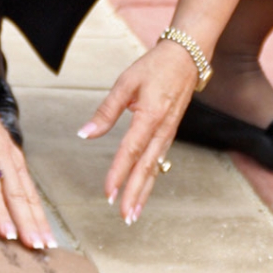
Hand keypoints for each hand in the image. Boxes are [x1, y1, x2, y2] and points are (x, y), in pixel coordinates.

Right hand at [0, 93, 56, 250]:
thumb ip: (2, 183)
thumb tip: (6, 215)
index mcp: (14, 162)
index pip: (30, 196)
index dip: (39, 220)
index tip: (48, 243)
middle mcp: (2, 159)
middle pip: (17, 194)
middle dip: (27, 222)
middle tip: (35, 246)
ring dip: (2, 213)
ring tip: (9, 236)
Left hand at [78, 41, 198, 225]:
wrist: (188, 56)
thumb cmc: (155, 66)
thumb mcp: (126, 82)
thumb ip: (106, 111)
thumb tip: (85, 133)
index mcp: (150, 115)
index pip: (131, 150)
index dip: (119, 173)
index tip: (108, 193)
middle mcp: (162, 128)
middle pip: (147, 167)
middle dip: (135, 193)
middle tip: (125, 217)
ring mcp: (169, 132)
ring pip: (155, 167)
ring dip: (144, 191)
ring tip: (133, 213)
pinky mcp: (170, 131)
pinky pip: (160, 159)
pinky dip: (151, 177)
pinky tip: (143, 188)